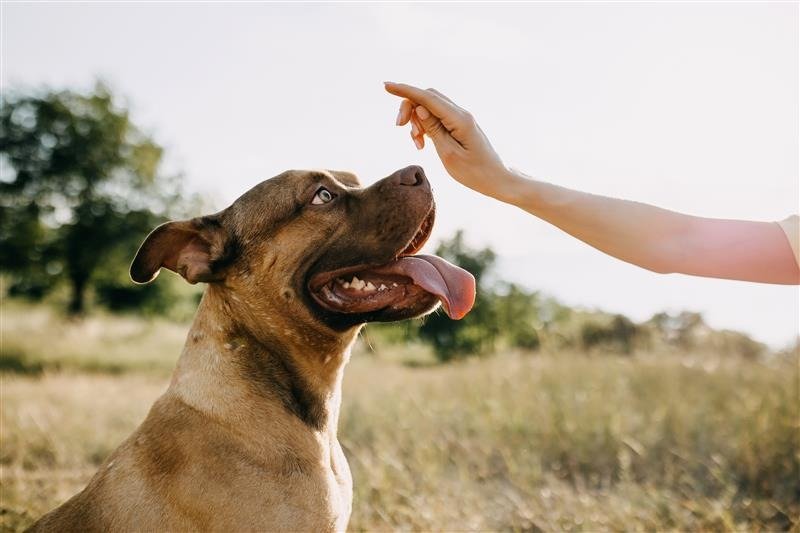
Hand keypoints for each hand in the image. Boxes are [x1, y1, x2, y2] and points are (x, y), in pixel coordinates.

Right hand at [384, 82, 517, 200]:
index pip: (427, 98)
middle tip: (399, 128)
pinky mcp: (457, 125)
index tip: (385, 85)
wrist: (496, 179)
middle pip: (426, 98)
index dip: (405, 90)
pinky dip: (424, 126)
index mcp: (460, 119)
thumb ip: (433, 130)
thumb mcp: (449, 154)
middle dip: (409, 109)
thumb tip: (420, 109)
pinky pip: (435, 117)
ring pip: (429, 107)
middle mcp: (460, 114)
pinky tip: (421, 143)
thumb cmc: (474, 172)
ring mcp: (460, 118)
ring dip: (416, 121)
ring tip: (416, 144)